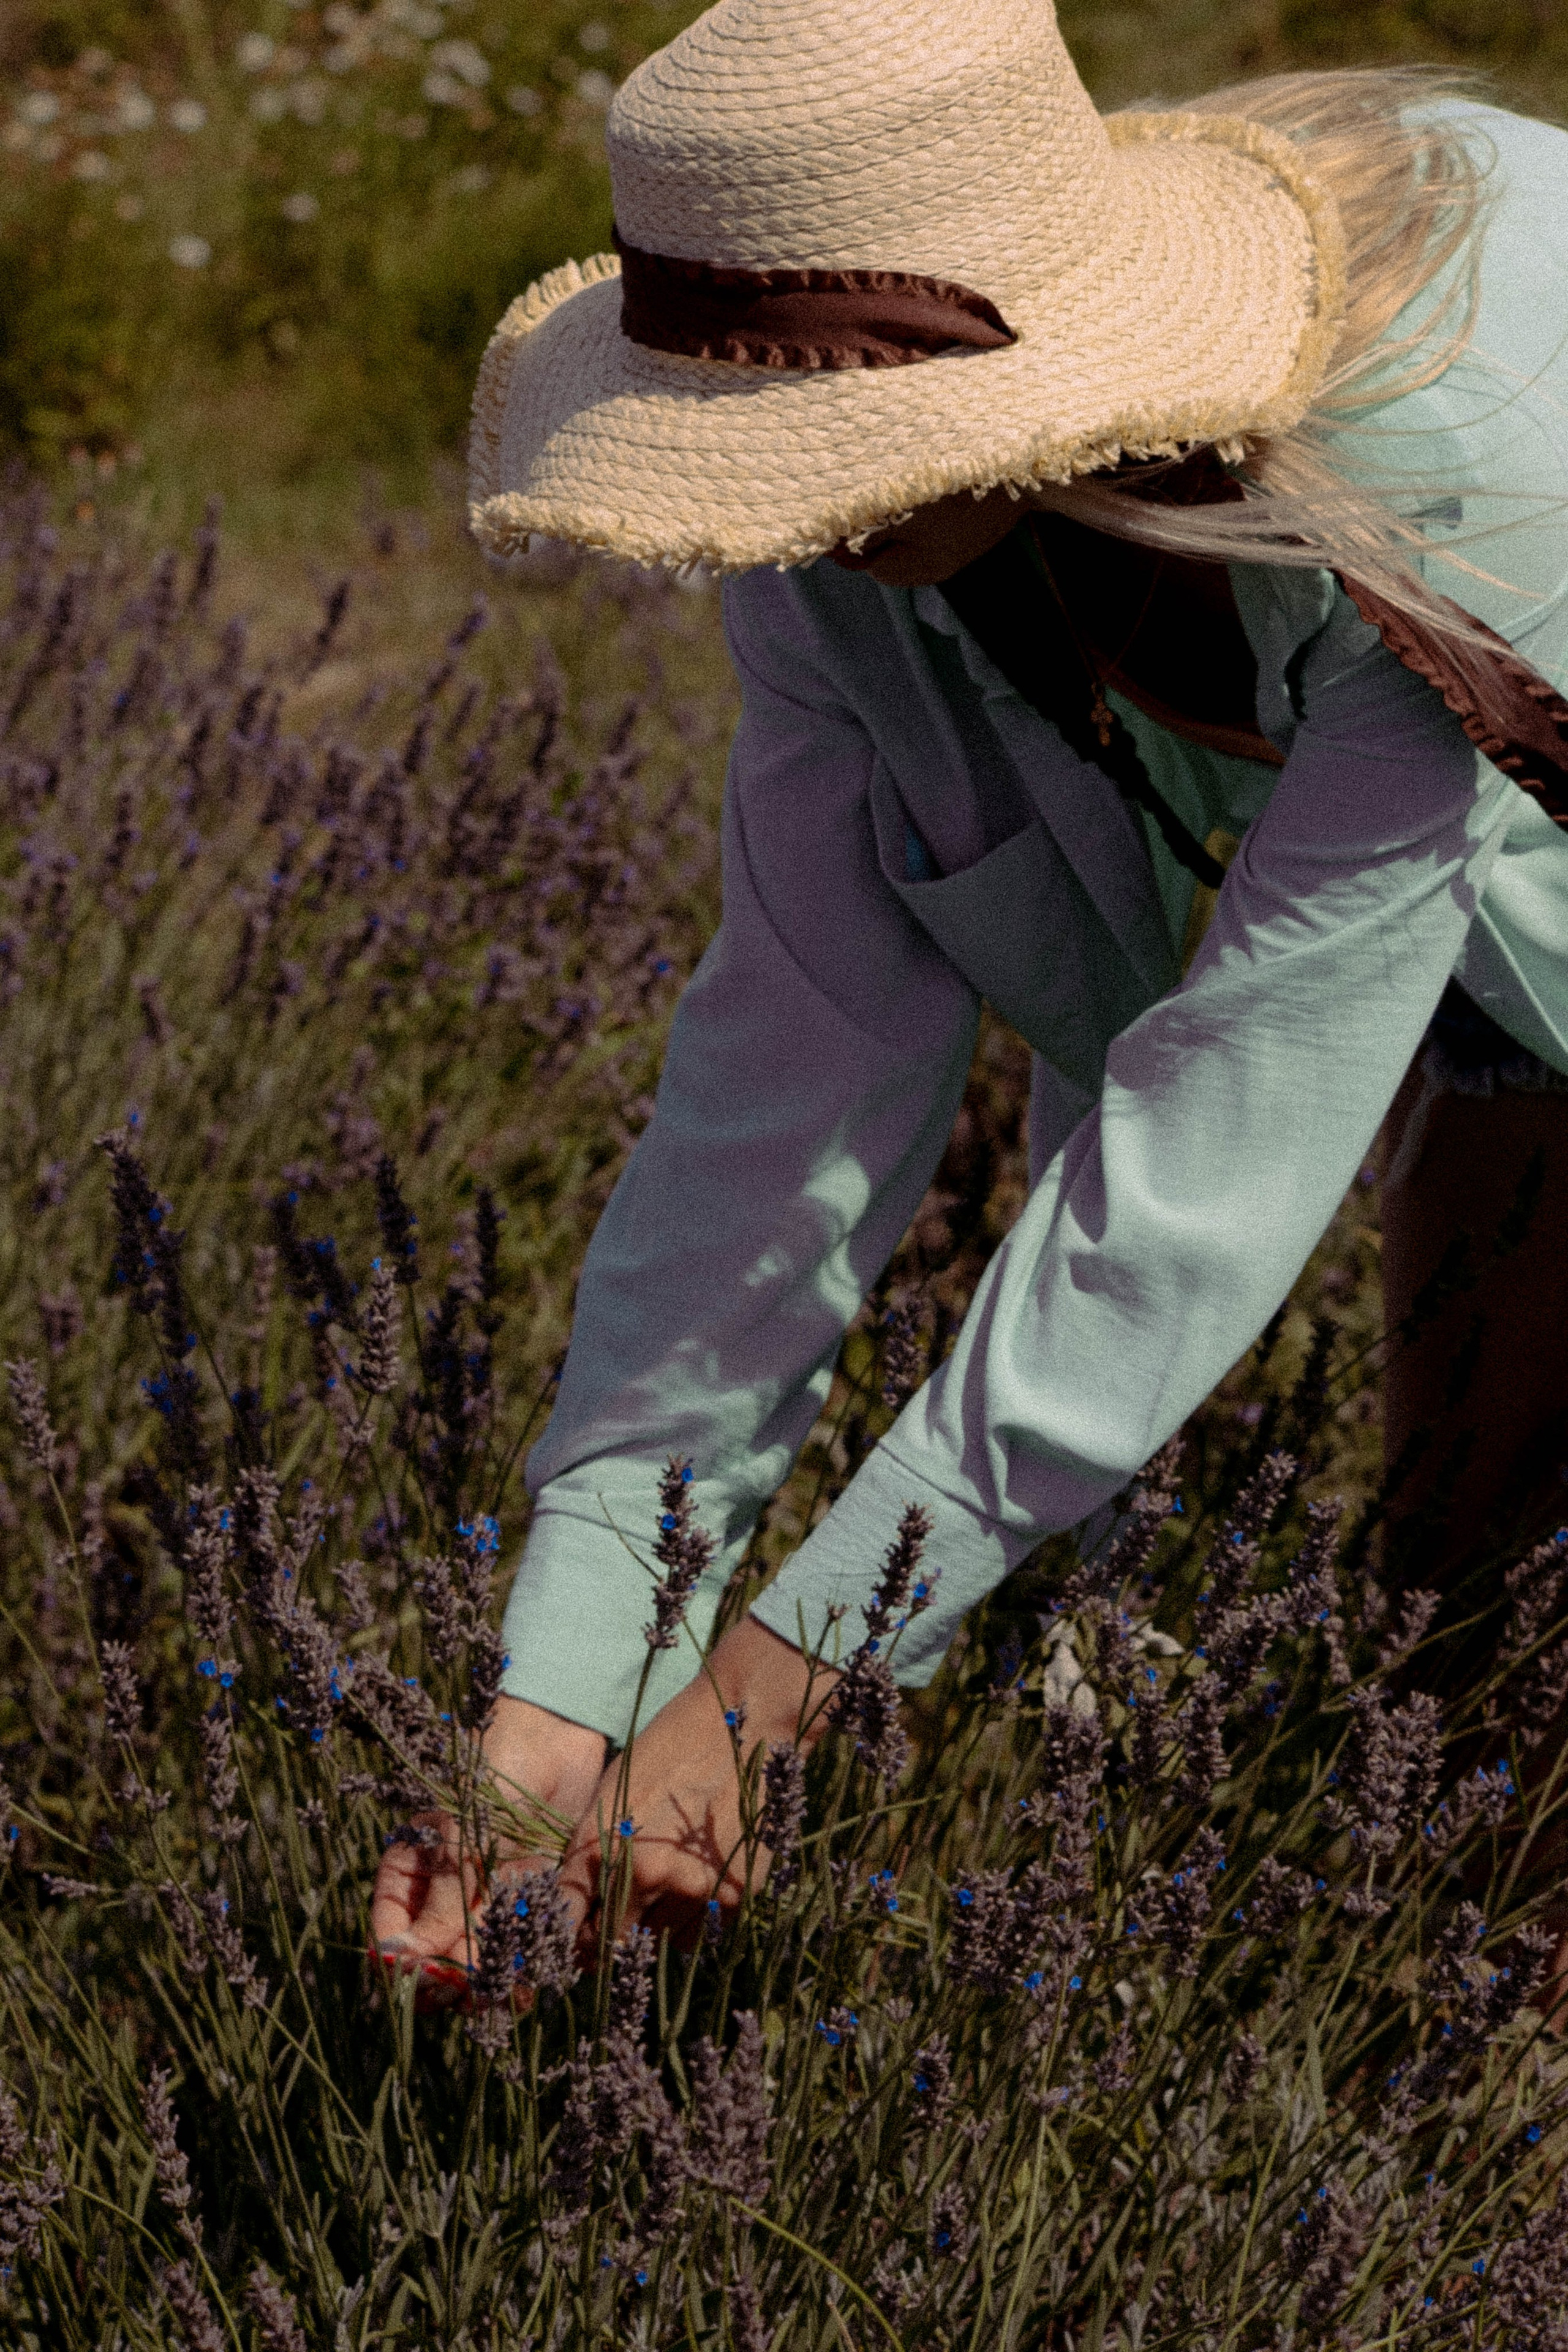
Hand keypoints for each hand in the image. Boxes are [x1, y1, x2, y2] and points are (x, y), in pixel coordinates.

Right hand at [369, 1693, 605, 2003]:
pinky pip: (517, 1949)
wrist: (554, 1735)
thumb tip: (398, 1962)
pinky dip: (522, 1968)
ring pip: (477, 1964)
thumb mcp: (461, 1835)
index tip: (432, 1982)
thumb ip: (440, 1900)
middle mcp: (442, 1895)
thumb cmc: (491, 1770)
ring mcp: (484, 1900)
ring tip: (507, 1993)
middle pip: (435, 1961)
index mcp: (408, 1873)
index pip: (392, 1939)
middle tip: (474, 1995)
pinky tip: (531, 1979)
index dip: (407, 1969)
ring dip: (490, 1985)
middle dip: (452, 1983)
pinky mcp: (527, 1902)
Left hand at [557, 1615, 838, 1959]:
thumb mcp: (613, 1793)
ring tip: (665, 1896)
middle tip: (618, 1926)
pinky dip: (692, 1923)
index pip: (570, 1920)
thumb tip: (584, 1905)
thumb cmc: (670, 1748)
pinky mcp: (736, 1894)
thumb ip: (594, 1852)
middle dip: (608, 1940)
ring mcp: (692, 1887)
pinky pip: (700, 1933)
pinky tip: (696, 1888)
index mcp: (602, 1845)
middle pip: (612, 1942)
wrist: (741, 1723)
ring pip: (659, 1943)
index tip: (572, 1946)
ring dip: (654, 1930)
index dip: (568, 1940)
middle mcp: (643, 1873)